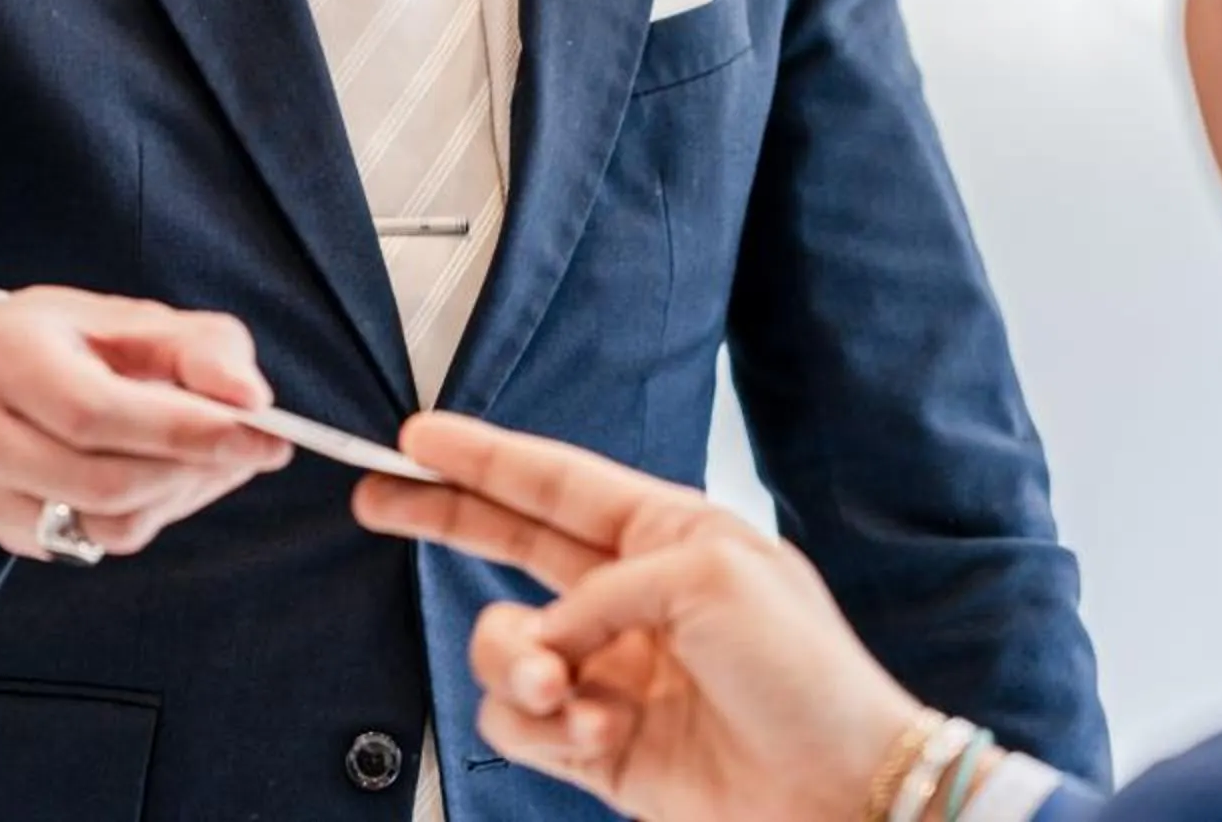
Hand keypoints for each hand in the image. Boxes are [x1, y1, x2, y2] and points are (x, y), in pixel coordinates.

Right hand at [0, 288, 293, 560]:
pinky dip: (145, 516)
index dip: (187, 430)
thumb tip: (252, 399)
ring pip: (102, 525)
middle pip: (104, 481)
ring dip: (176, 497)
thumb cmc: (63, 341)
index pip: (97, 411)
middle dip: (193, 469)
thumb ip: (198, 348)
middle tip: (251, 448)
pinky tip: (159, 478)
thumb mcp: (126, 318)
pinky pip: (91, 545)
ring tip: (204, 459)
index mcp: (7, 355)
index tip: (268, 437)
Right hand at [353, 413, 924, 821]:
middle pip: (510, 544)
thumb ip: (601, 587)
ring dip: (518, 665)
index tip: (420, 435)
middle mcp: (632, 599)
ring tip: (565, 691)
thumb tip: (544, 637)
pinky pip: (521, 724)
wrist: (842, 797)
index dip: (483, 457)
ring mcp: (612, 673)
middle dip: (444, 520)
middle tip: (380, 501)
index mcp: (669, 536)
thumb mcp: (710, 577)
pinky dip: (546, 731)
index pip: (555, 484)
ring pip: (506, 649)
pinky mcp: (599, 747)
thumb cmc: (808, 678)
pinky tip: (599, 735)